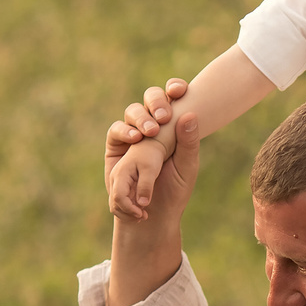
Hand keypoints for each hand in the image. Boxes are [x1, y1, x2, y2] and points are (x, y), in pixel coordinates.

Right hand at [103, 79, 190, 220]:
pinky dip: (124, 131)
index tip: (180, 91)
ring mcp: (133, 133)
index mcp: (174, 124)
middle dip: (156, 102)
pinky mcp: (116, 145)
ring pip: (133, 111)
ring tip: (150, 131)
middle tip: (164, 116)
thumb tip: (190, 114)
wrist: (152, 216)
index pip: (174, 98)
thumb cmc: (174, 190)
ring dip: (141, 117)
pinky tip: (135, 138)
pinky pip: (116, 130)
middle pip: (151, 99)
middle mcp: (153, 124)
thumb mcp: (186, 167)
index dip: (175, 88)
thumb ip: (188, 143)